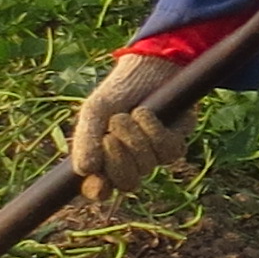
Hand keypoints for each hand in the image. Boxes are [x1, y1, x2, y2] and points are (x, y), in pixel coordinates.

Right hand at [70, 52, 198, 200]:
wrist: (148, 67)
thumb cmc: (118, 92)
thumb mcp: (95, 111)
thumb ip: (85, 139)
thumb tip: (84, 171)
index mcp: (103, 160)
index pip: (98, 189)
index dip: (97, 190)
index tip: (97, 184)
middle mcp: (129, 163)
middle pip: (126, 183)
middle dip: (117, 159)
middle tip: (110, 134)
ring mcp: (154, 156)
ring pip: (146, 166)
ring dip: (134, 138)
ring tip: (127, 115)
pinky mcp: (175, 144)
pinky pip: (167, 151)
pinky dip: (153, 130)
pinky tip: (145, 113)